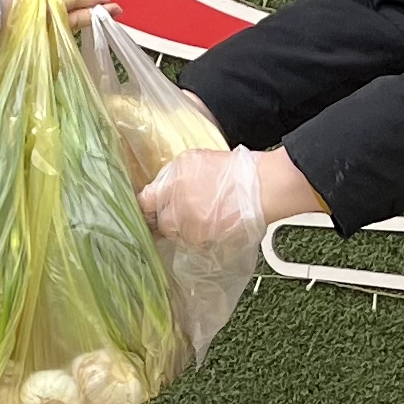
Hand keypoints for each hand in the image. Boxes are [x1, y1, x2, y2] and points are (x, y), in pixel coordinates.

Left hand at [140, 146, 325, 243]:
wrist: (260, 188)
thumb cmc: (233, 170)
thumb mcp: (194, 161)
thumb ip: (172, 176)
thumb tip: (161, 190)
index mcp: (169, 182)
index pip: (143, 202)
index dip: (143, 208)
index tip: (145, 211)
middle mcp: (174, 207)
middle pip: (159, 222)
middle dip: (167, 220)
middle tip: (180, 214)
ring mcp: (188, 226)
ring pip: (176, 235)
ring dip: (184, 230)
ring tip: (202, 219)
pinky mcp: (202, 240)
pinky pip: (193, 243)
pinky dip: (199, 238)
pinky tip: (212, 226)